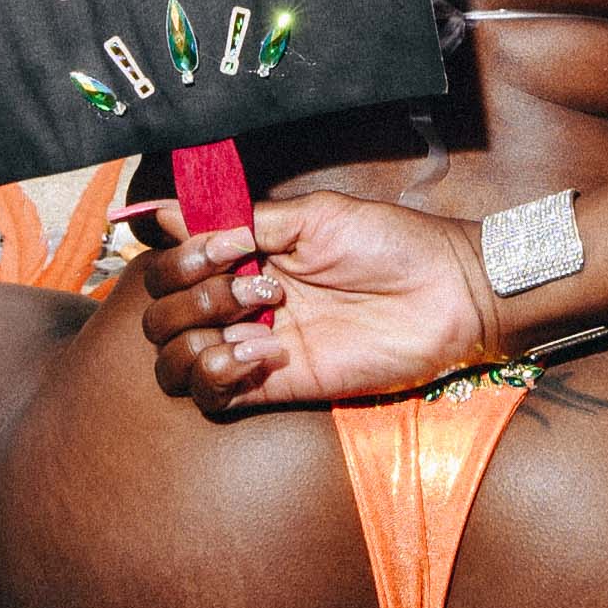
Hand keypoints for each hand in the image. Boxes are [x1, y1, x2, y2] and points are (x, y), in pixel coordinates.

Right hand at [139, 188, 497, 413]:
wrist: (447, 293)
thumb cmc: (392, 244)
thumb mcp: (315, 217)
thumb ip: (243, 220)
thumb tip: (168, 210)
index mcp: (244, 261)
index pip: (168, 269)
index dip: (182, 259)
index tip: (230, 247)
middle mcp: (239, 307)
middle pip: (159, 316)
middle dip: (195, 296)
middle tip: (262, 287)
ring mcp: (255, 349)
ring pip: (173, 362)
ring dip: (200, 337)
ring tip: (259, 326)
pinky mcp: (277, 388)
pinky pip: (211, 396)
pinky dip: (219, 373)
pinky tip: (263, 354)